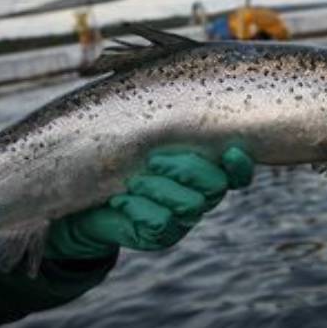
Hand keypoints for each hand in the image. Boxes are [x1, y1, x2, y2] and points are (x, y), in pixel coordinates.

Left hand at [45, 147, 253, 259]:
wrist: (87, 201)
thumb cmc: (119, 161)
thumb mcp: (142, 139)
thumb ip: (164, 127)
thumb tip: (174, 90)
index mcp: (204, 172)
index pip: (237, 174)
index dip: (239, 166)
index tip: (230, 152)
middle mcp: (201, 197)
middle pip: (215, 186)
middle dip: (187, 170)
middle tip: (155, 161)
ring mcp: (184, 220)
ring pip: (190, 205)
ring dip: (158, 189)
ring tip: (133, 182)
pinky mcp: (163, 237)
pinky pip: (161, 223)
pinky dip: (138, 208)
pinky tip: (120, 201)